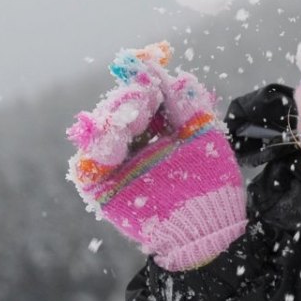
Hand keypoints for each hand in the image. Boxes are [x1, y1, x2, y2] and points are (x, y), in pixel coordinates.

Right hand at [67, 42, 245, 270]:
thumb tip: (178, 74)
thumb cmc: (213, 183)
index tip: (153, 72)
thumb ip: (190, 106)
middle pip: (119, 110)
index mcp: (158, 129)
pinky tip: (113, 141)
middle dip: (131, 98)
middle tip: (145, 91)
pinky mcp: (101, 187)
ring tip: (133, 108)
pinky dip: (96, 148)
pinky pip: (87, 164)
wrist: (210, 227)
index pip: (144, 98)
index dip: (146, 82)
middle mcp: (134, 143)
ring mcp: (116, 164)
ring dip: (114, 116)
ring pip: (100, 131)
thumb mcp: (206, 137)